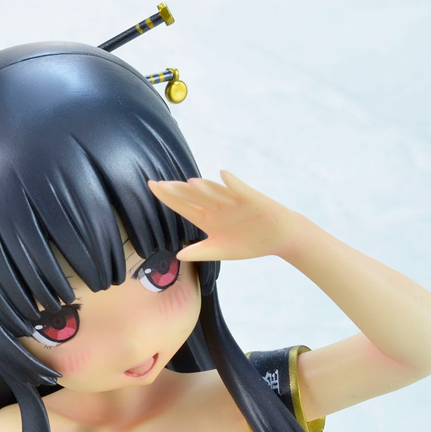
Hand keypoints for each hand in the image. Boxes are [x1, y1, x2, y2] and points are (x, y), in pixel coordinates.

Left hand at [147, 171, 298, 261]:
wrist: (279, 237)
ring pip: (215, 193)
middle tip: (159, 184)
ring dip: (204, 188)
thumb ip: (200, 251)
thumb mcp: (221, 250)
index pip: (183, 206)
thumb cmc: (249, 242)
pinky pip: (242, 190)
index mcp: (207, 218)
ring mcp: (234, 201)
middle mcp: (217, 206)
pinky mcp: (253, 199)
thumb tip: (177, 255)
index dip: (168, 197)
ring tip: (188, 183)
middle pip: (195, 197)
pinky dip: (234, 184)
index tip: (151, 186)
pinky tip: (224, 176)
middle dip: (178, 191)